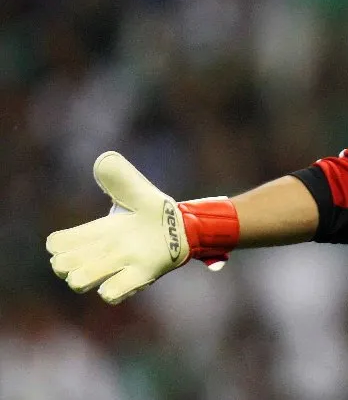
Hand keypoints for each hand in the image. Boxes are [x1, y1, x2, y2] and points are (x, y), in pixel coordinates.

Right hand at [46, 151, 238, 304]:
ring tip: (114, 261)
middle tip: (99, 249)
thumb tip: (103, 160)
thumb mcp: (137, 191)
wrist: (186, 227)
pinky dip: (114, 287)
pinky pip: (111, 294)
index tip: (85, 236)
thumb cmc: (155, 212)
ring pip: (79, 281)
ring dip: (90, 273)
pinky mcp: (139, 278)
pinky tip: (131, 272)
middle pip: (61, 267)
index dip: (61, 243)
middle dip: (70, 262)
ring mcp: (119, 268)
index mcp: (95, 234)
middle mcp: (102, 254)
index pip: (55, 245)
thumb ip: (120, 177)